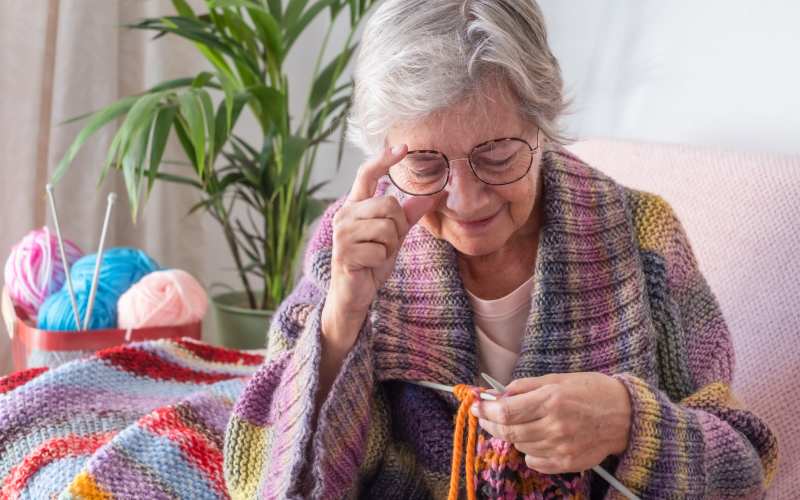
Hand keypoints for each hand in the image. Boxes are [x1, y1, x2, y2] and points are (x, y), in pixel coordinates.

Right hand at [323, 145, 434, 344]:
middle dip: (396, 227)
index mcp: (355, 205)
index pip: (367, 174)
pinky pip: (381, 249)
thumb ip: (408, 216)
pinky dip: (382, 260)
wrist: (354, 293)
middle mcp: (345, 214)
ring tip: (376, 254)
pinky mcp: (345, 252)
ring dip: (390, 245)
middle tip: (386, 243)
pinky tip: (369, 266)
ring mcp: (343, 233)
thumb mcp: (394, 236)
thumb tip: (431, 196)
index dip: (385, 160)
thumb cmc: (371, 262)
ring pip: (387, 227)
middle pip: (388, 205)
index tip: (404, 147)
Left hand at [472, 372, 631, 473]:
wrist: (626, 415)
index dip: (485, 410)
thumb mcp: (557, 379)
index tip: (475, 406)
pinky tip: (537, 437)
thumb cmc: (591, 391)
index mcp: (552, 400)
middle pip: (508, 431)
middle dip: (491, 423)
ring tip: (521, 423)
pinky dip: (529, 450)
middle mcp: (555, 426)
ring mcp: (561, 448)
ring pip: (519, 445)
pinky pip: (534, 460)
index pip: (506, 411)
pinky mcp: (567, 463)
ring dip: (512, 434)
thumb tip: (497, 394)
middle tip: (485, 416)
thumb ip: (525, 387)